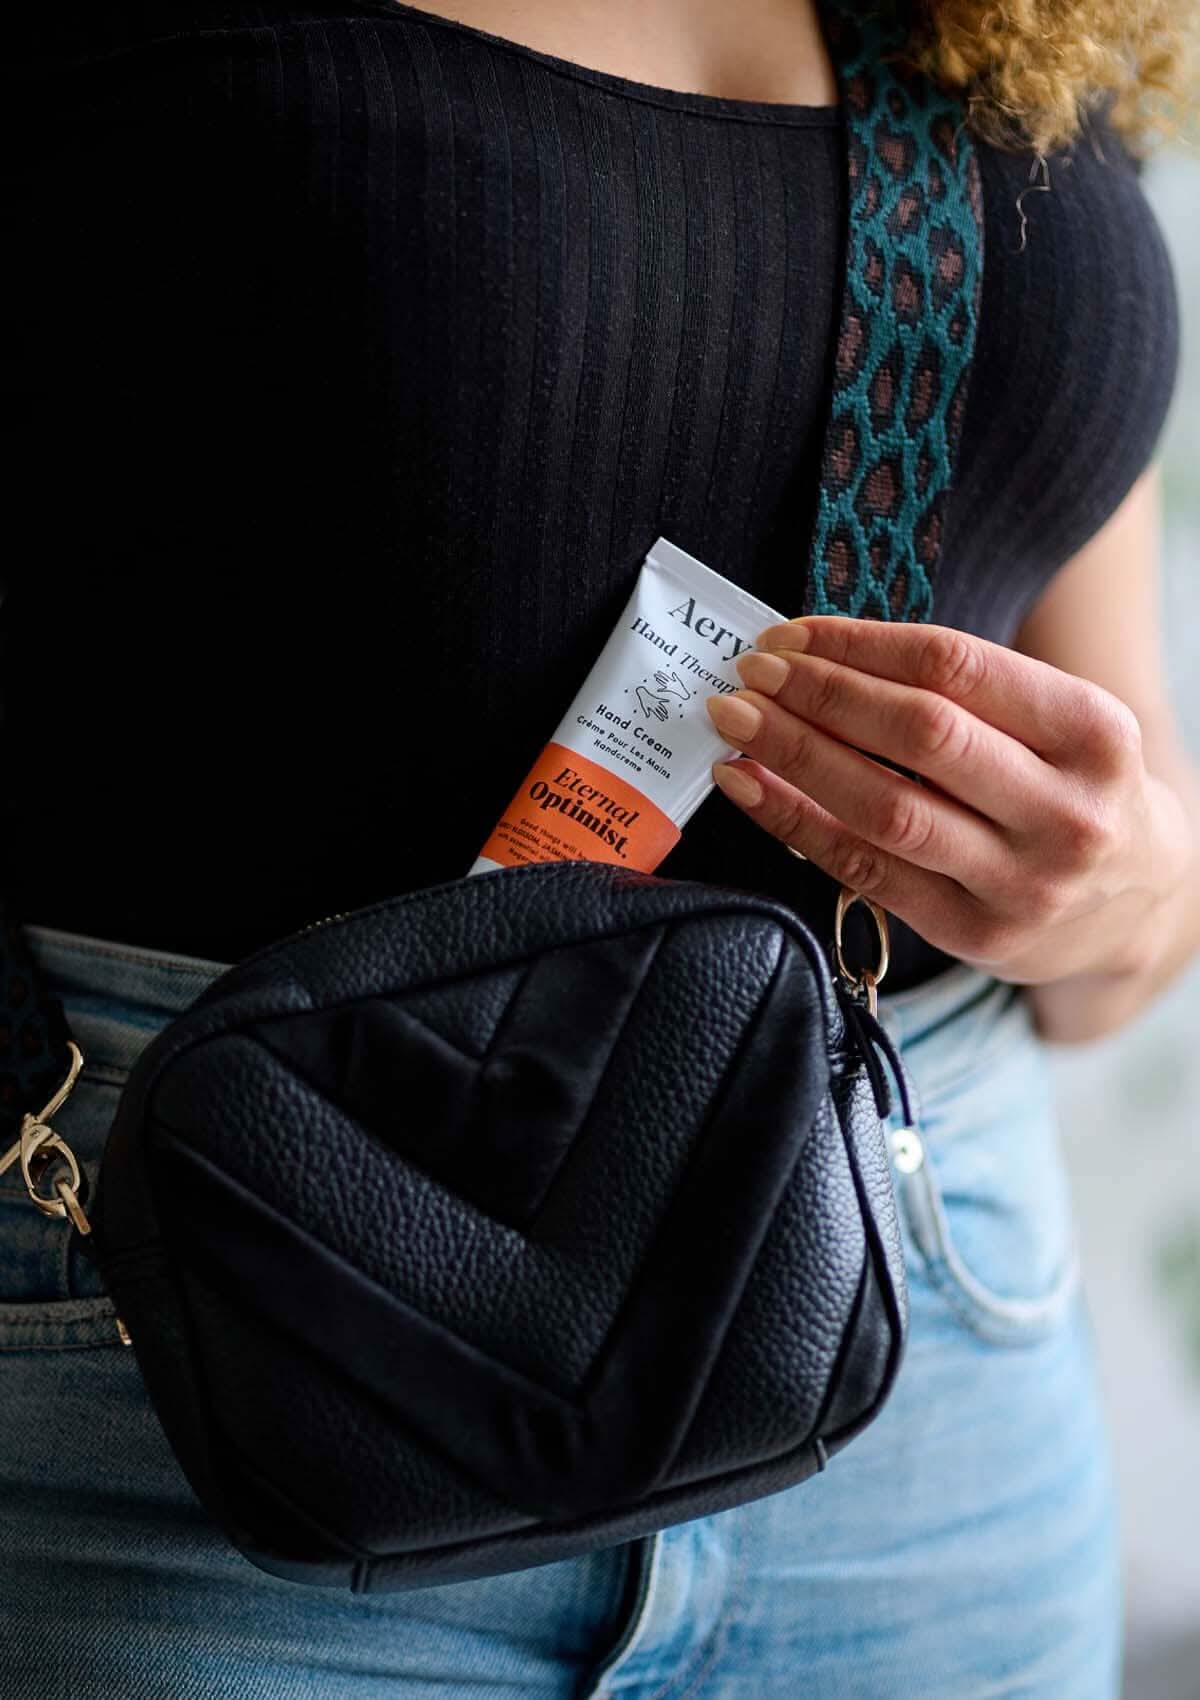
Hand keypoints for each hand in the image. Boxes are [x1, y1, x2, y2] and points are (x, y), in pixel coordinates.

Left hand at [705, 616, 1185, 985]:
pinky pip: (866, 871)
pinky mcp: (977, 935)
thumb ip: (967, 692)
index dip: (858, 645)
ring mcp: (1022, 882)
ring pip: (886, 808)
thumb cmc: (1073, 789)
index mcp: (1091, 731)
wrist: (1140, 906)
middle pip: (919, 734)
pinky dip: (796, 824)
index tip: (790, 635)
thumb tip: (820, 652)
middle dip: (820, 694)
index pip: (955, 666)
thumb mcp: (1060, 725)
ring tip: (736, 721)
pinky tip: (749, 787)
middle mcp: (1065, 809)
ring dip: (796, 756)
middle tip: (751, 670)